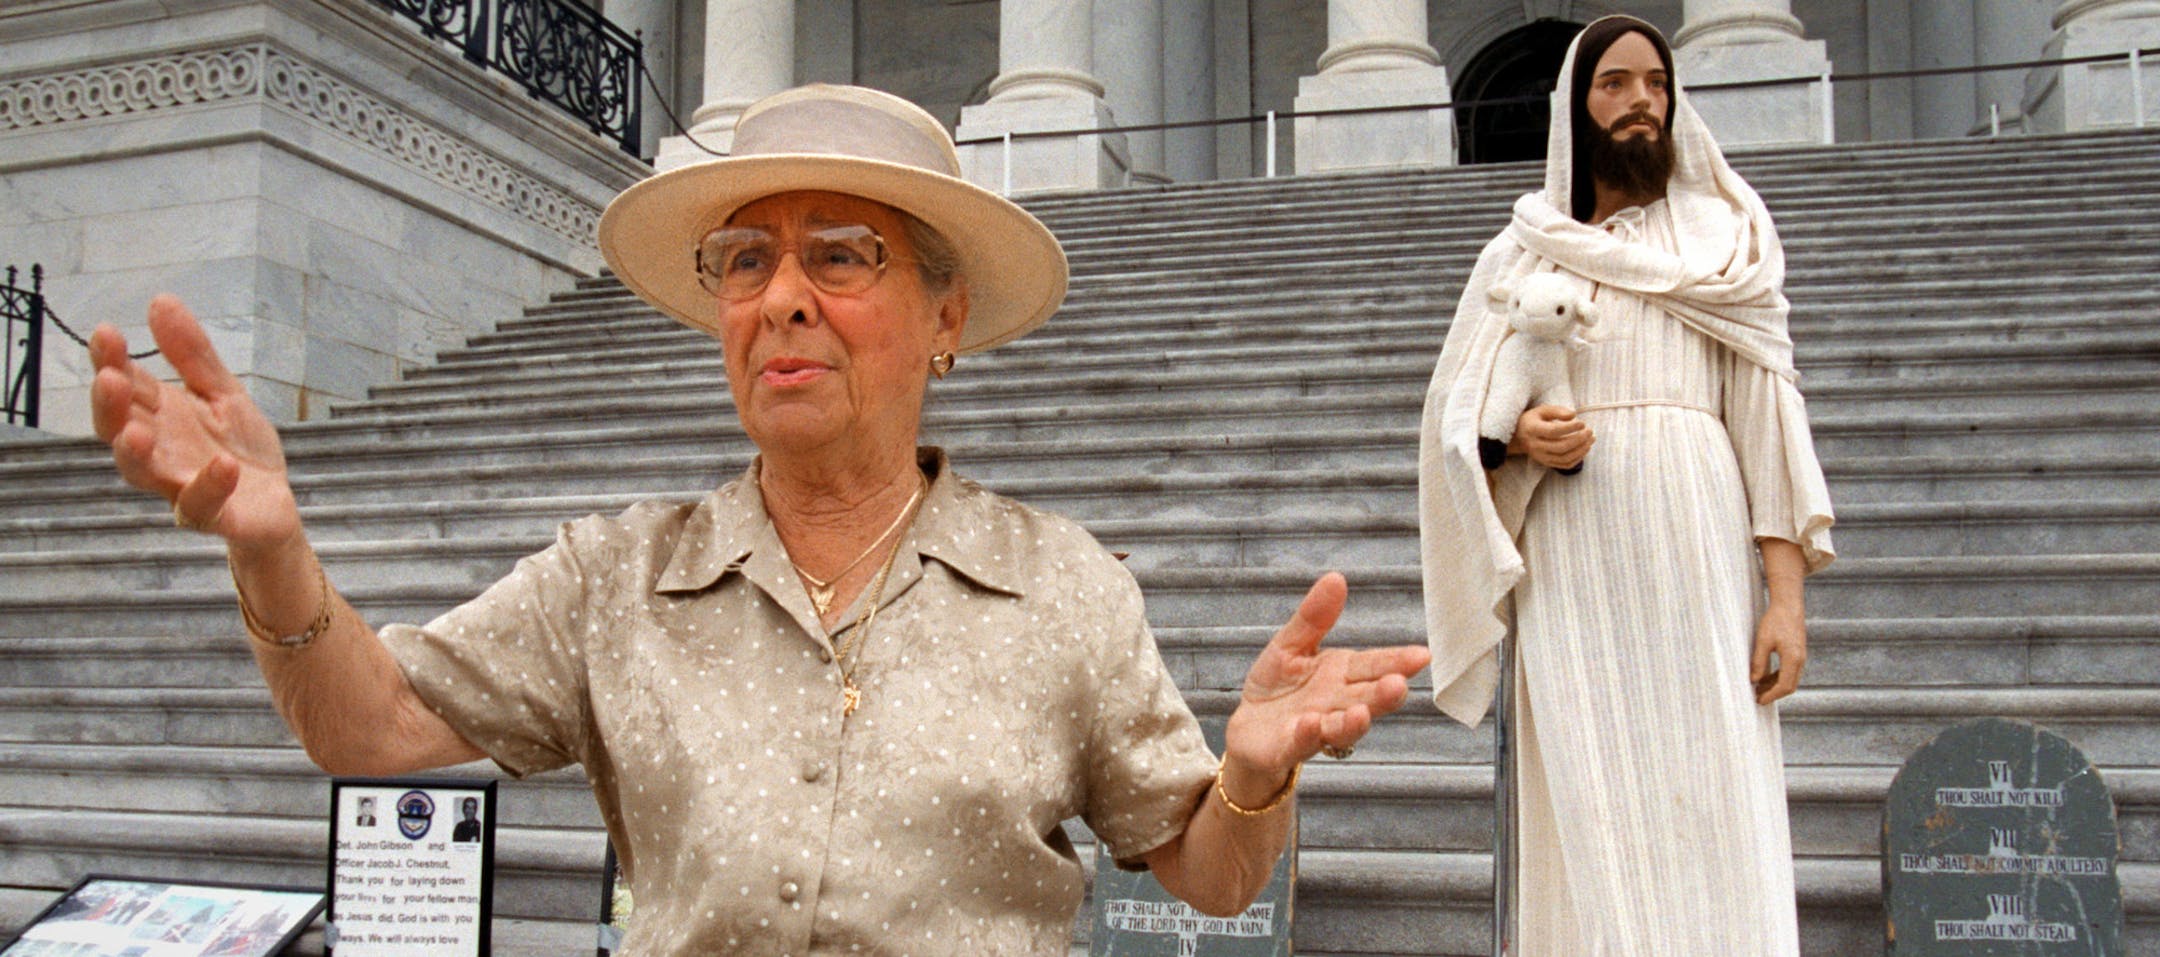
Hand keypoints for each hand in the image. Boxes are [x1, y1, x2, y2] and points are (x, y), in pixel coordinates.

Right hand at [91, 296, 301, 552]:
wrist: (274, 505)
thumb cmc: (239, 448)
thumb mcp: (222, 393)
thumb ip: (192, 354)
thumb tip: (160, 301)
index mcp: (159, 417)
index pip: (126, 386)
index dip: (112, 361)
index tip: (106, 332)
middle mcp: (159, 451)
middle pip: (118, 429)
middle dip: (109, 406)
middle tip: (109, 378)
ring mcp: (179, 485)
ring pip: (142, 473)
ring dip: (135, 453)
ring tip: (136, 432)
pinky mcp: (211, 515)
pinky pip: (201, 506)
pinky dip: (210, 486)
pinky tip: (223, 465)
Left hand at [1220, 573, 1431, 801]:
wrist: (1250, 727)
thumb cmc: (1278, 685)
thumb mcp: (1291, 644)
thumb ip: (1313, 618)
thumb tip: (1336, 578)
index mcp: (1342, 674)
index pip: (1375, 665)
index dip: (1398, 661)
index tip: (1423, 655)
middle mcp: (1336, 703)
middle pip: (1366, 698)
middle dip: (1383, 694)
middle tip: (1400, 685)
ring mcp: (1316, 728)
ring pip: (1341, 727)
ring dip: (1353, 723)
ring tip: (1360, 714)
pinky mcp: (1289, 747)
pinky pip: (1301, 743)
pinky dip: (1307, 735)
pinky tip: (1311, 724)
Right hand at [1512, 405, 1591, 469]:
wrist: (1519, 437)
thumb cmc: (1533, 420)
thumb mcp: (1542, 410)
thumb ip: (1558, 411)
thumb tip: (1573, 415)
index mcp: (1532, 429)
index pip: (1553, 431)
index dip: (1570, 428)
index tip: (1582, 423)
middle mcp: (1535, 445)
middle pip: (1560, 447)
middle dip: (1579, 440)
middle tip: (1590, 431)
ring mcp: (1540, 457)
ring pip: (1564, 458)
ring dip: (1581, 450)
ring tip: (1591, 440)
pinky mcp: (1546, 463)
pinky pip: (1565, 465)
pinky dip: (1578, 459)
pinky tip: (1584, 449)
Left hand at [1750, 601, 1805, 703]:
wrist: (1788, 605)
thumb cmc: (1775, 621)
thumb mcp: (1763, 641)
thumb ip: (1758, 662)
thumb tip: (1754, 680)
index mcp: (1793, 659)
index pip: (1784, 686)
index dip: (1771, 695)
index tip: (1759, 700)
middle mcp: (1800, 660)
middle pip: (1789, 686)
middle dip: (1774, 694)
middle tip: (1757, 698)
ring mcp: (1801, 657)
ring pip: (1790, 679)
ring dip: (1775, 686)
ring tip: (1758, 688)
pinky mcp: (1798, 653)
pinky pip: (1790, 671)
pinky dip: (1778, 677)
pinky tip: (1765, 677)